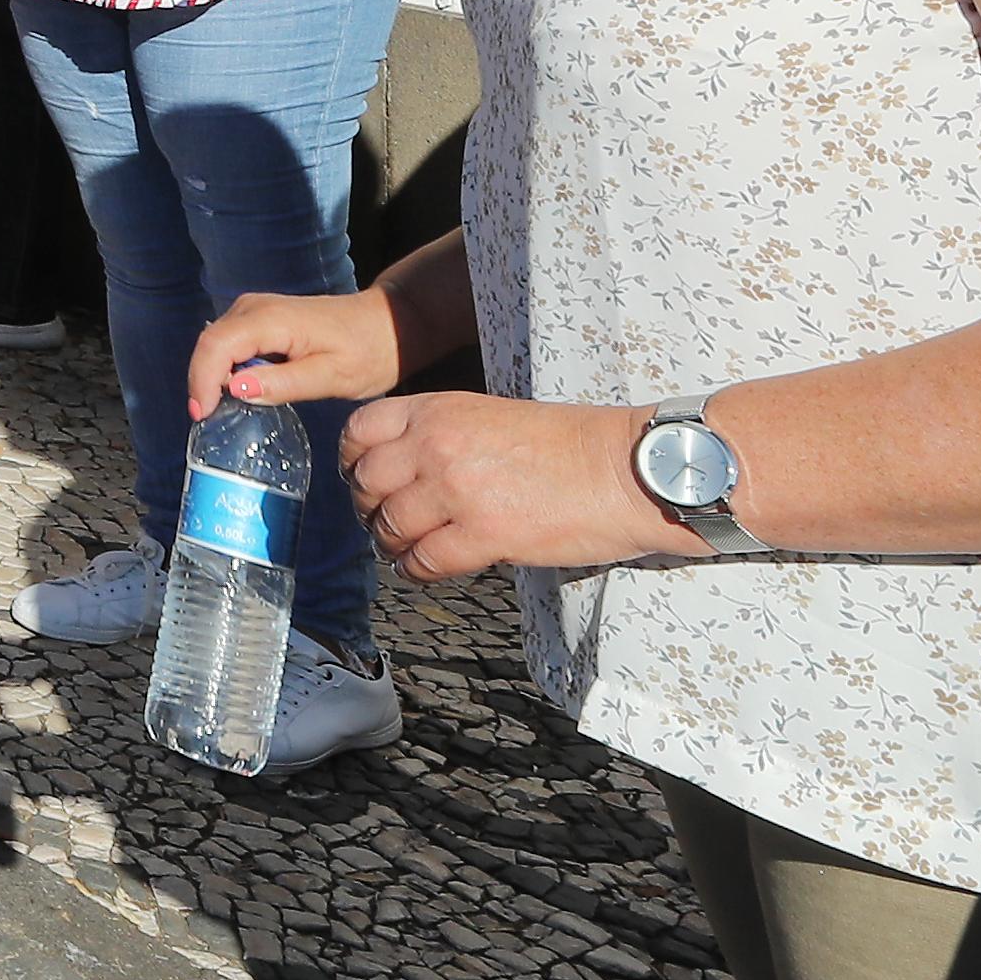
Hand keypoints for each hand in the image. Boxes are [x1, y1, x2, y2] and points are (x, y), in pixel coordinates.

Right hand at [186, 287, 409, 421]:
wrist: (385, 327)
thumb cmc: (366, 353)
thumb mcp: (332, 376)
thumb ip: (284, 383)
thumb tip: (236, 389)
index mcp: (272, 319)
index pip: (217, 345)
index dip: (202, 380)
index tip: (202, 415)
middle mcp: (254, 307)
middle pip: (210, 343)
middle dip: (202, 381)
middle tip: (207, 419)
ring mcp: (254, 310)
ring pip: (215, 343)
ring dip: (211, 376)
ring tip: (218, 410)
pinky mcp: (257, 319)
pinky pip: (228, 343)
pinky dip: (224, 369)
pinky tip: (237, 392)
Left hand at [343, 391, 700, 580]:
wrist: (626, 469)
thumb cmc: (570, 445)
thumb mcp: (491, 416)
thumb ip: (443, 434)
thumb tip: (405, 468)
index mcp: (439, 409)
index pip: (361, 431)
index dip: (353, 460)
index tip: (363, 479)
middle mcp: (438, 444)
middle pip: (367, 483)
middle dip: (369, 507)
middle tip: (384, 521)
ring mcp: (458, 490)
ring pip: (390, 525)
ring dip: (392, 543)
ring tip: (404, 549)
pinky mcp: (485, 534)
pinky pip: (424, 561)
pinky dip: (417, 570)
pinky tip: (425, 570)